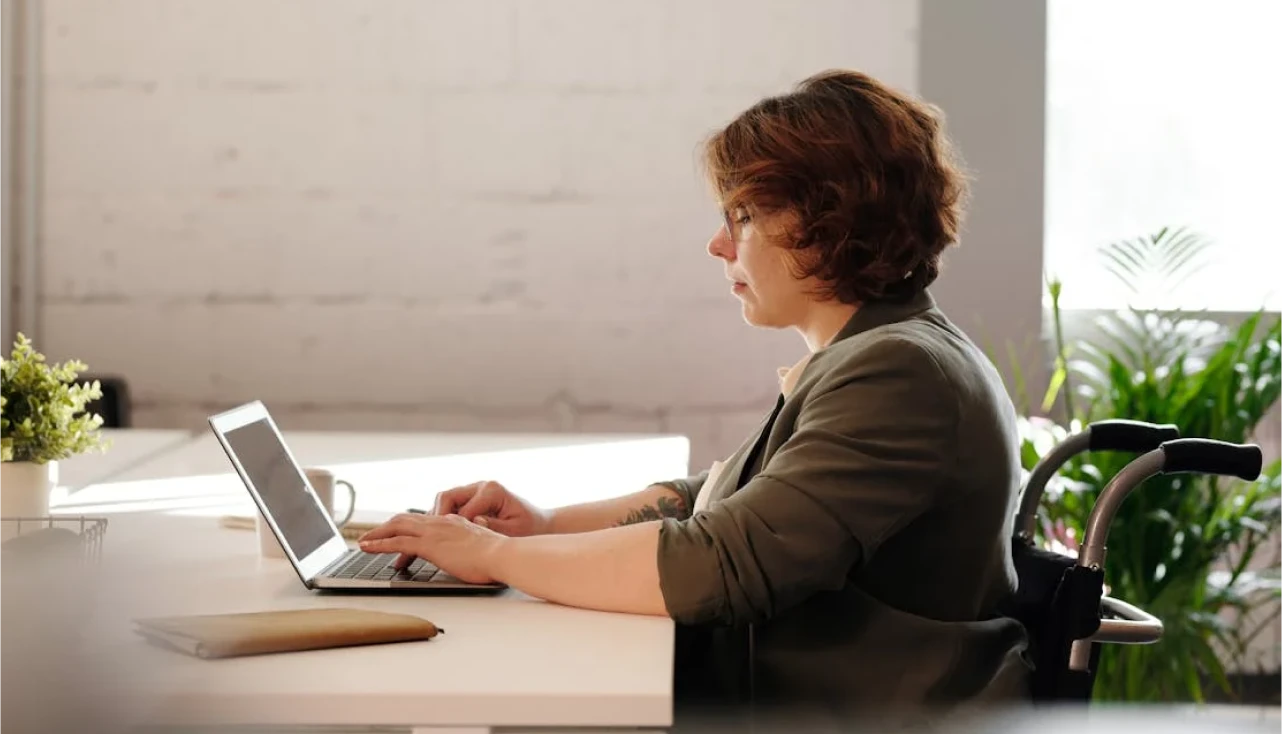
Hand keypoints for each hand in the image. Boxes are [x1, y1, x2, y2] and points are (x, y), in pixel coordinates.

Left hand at [358, 513, 505, 584]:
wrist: (503, 555)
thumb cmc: (498, 556)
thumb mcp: (480, 547)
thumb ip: (469, 547)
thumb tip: (469, 554)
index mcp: (453, 522)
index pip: (423, 521)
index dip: (407, 526)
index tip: (398, 533)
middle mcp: (441, 522)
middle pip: (405, 519)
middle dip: (386, 527)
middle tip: (372, 535)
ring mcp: (434, 532)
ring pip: (397, 527)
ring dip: (377, 534)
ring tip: (364, 542)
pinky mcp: (429, 545)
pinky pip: (397, 542)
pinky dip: (379, 544)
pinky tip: (368, 548)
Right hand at [432, 480, 550, 536]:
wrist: (540, 523)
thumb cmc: (530, 528)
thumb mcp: (514, 531)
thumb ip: (493, 526)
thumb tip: (475, 522)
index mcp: (491, 491)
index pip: (460, 507)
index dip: (450, 526)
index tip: (444, 543)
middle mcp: (481, 486)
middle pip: (446, 497)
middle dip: (436, 518)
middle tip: (431, 539)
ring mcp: (476, 491)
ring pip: (445, 500)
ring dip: (438, 518)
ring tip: (434, 538)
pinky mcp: (473, 498)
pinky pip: (451, 506)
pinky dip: (445, 519)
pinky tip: (443, 535)